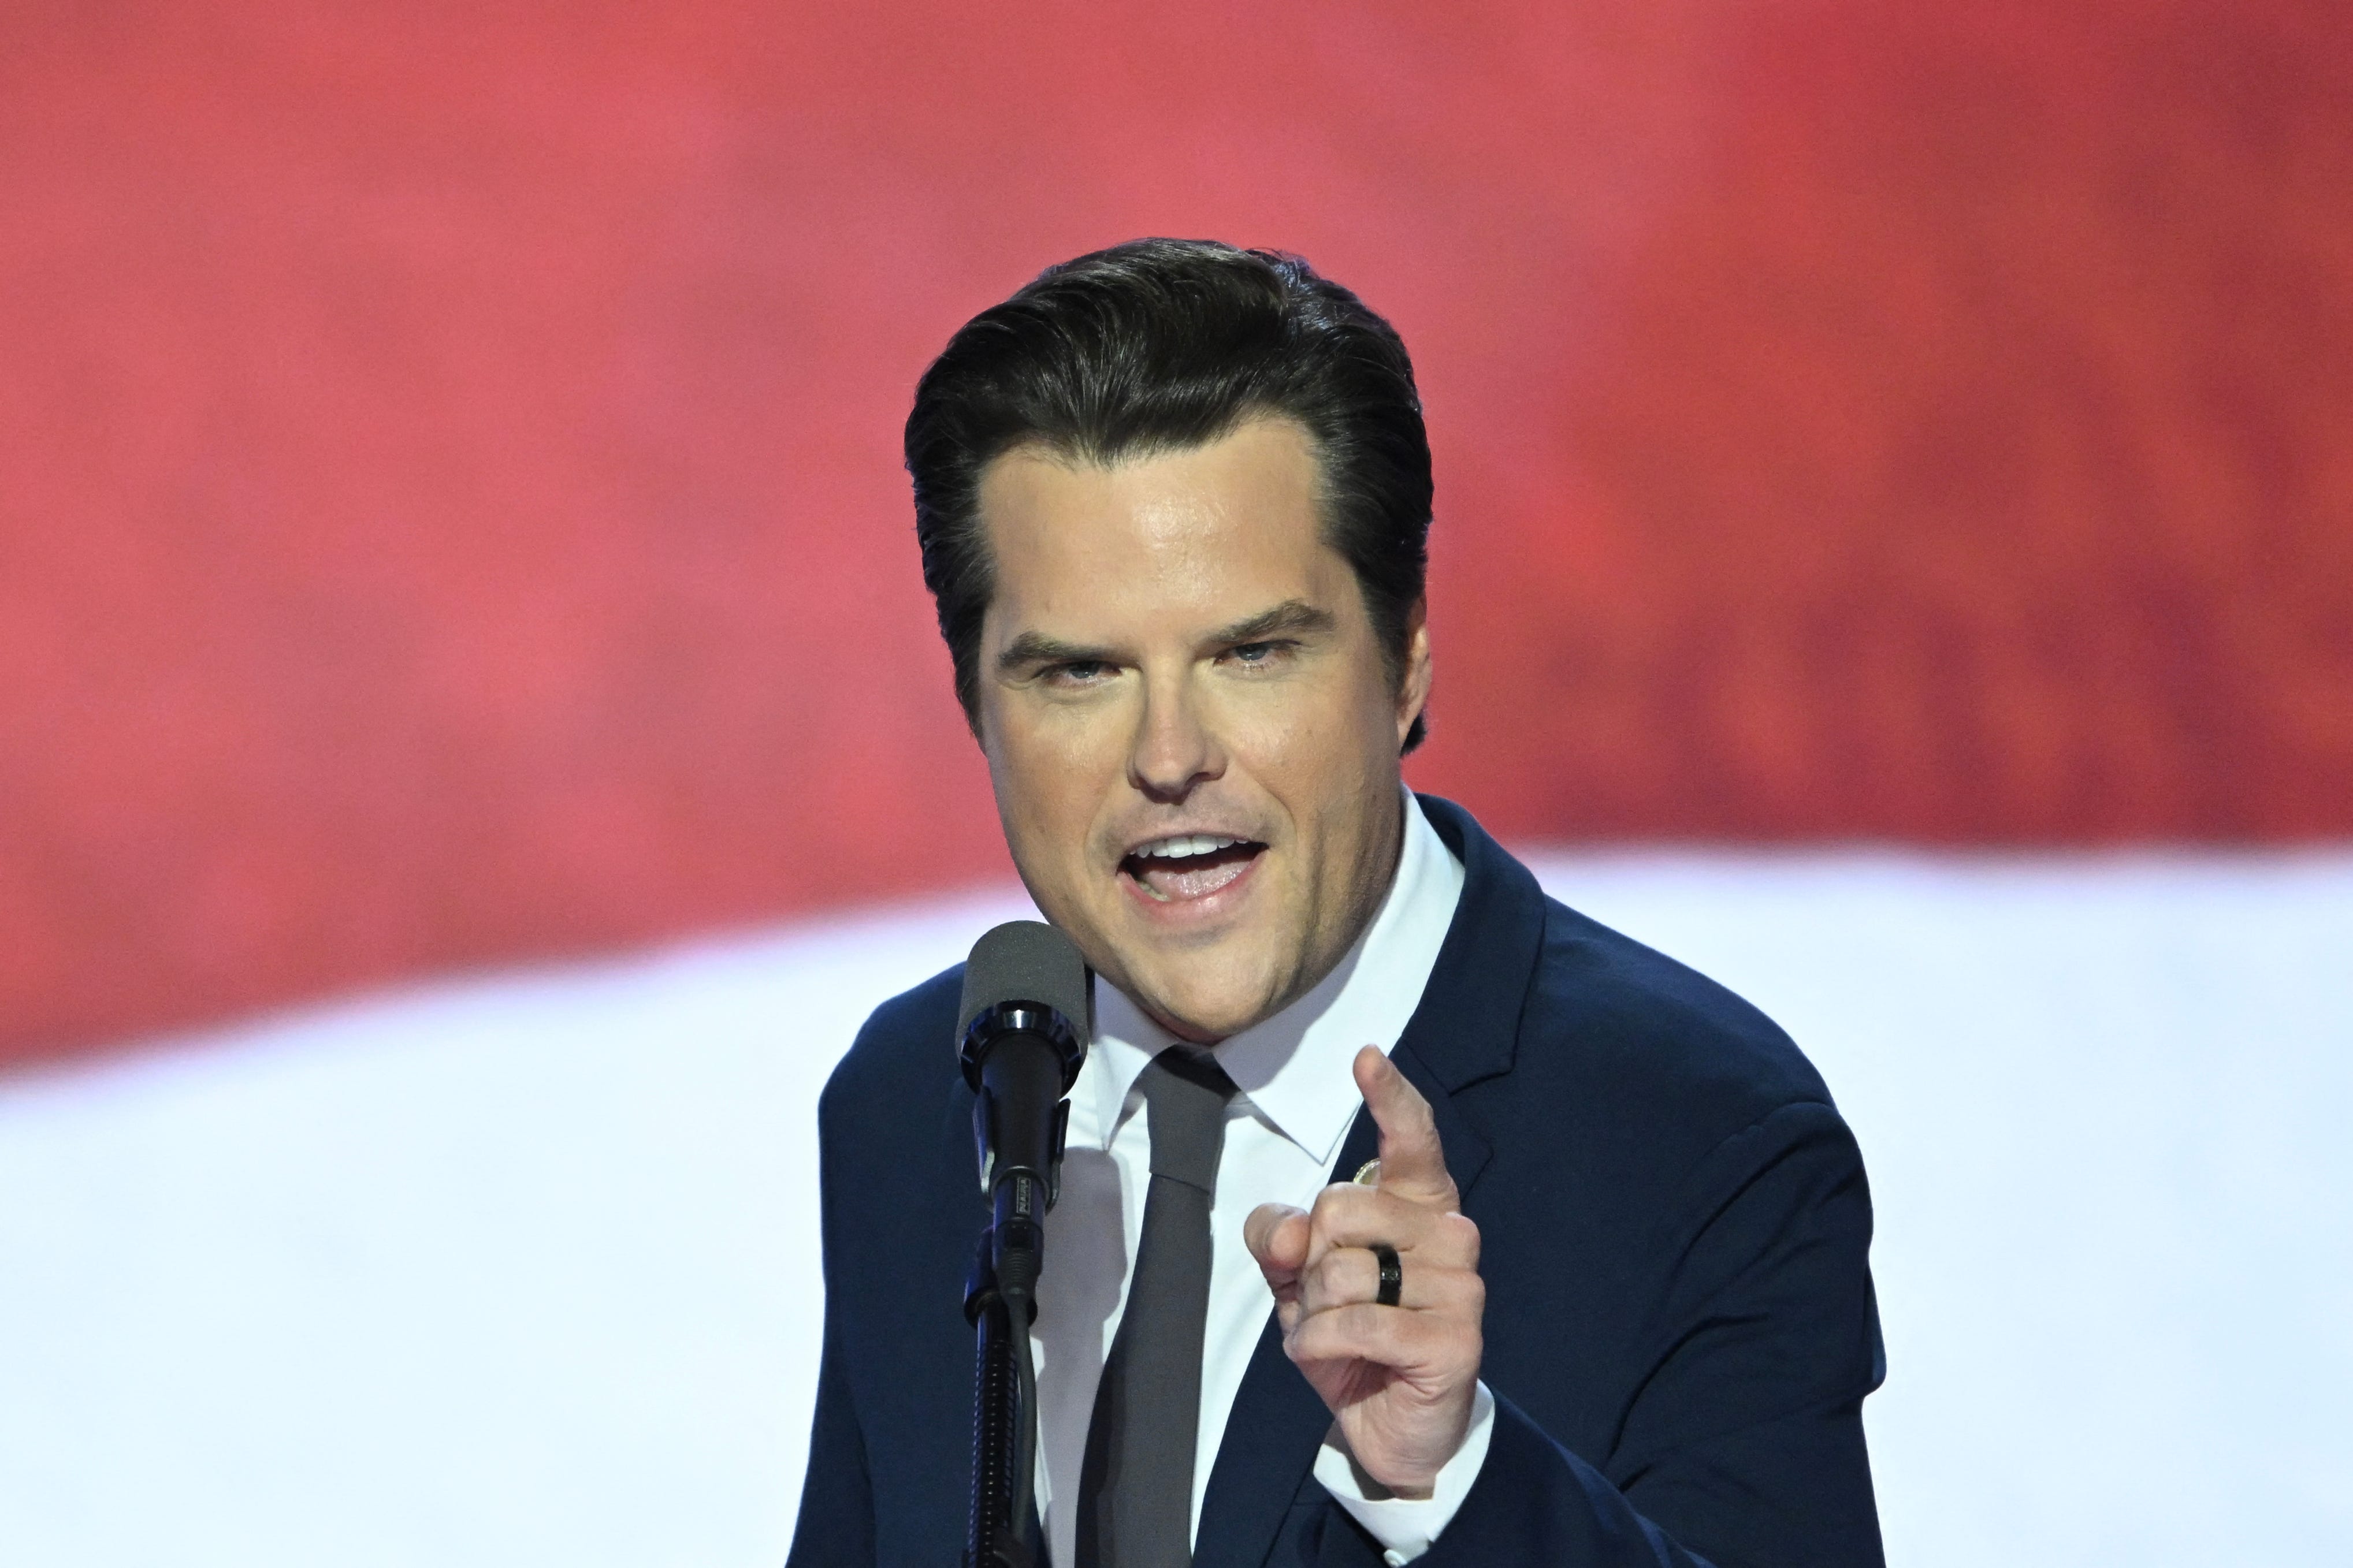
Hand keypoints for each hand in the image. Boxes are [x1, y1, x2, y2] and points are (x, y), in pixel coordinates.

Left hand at [1243, 1046, 1484, 1496]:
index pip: (1411, 1138)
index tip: (1367, 1057)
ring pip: (1343, 1270)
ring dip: (1314, 1312)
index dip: (1389, 1096)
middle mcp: (1449, 1231)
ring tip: (1339, 1335)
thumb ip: (1280, 1239)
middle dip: (1309, 1264)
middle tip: (1328, 1301)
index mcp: (1417, 1204)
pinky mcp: (1455, 1339)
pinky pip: (1354, 1323)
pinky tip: (1336, 1359)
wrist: (1390, 1427)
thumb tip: (1288, 1233)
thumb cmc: (1351, 1335)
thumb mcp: (1298, 1281)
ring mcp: (1461, 1285)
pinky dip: (1320, 1344)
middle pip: (1339, 1208)